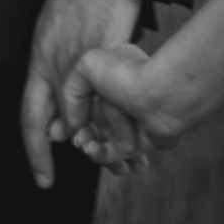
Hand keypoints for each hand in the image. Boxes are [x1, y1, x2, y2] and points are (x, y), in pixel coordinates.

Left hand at [19, 0, 140, 189]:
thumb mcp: (52, 37)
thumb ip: (54, 78)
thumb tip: (58, 124)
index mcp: (38, 61)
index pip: (31, 121)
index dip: (36, 153)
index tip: (43, 179)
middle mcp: (55, 65)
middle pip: (68, 122)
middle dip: (86, 147)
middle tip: (103, 160)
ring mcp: (82, 58)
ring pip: (94, 112)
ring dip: (110, 135)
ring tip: (125, 153)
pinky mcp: (110, 48)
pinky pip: (116, 94)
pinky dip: (126, 115)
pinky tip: (137, 126)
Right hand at [63, 43, 191, 173]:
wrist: (162, 97)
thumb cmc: (126, 76)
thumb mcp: (85, 67)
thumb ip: (70, 91)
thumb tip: (75, 124)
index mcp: (109, 76)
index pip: (83, 100)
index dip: (71, 115)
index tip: (61, 126)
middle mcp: (120, 98)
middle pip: (90, 124)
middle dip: (80, 134)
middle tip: (78, 139)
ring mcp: (130, 121)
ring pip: (101, 142)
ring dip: (90, 147)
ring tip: (89, 147)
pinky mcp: (140, 142)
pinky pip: (115, 155)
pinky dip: (103, 156)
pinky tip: (96, 152)